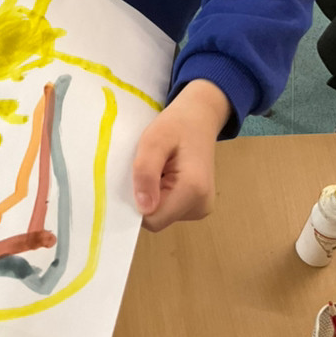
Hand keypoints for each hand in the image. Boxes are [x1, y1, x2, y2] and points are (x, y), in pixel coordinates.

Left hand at [132, 79, 230, 231]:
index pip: (154, 219)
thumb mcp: (153, 140)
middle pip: (158, 218)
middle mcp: (201, 206)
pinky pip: (169, 208)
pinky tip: (164, 173)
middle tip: (147, 167)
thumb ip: (146, 172)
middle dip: (145, 197)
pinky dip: (160, 193)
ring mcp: (201, 208)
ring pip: (162, 214)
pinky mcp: (197, 205)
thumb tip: (143, 208)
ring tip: (158, 168)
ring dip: (152, 194)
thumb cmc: (176, 125)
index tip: (134, 177)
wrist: (199, 118)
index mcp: (193, 191)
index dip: (137, 202)